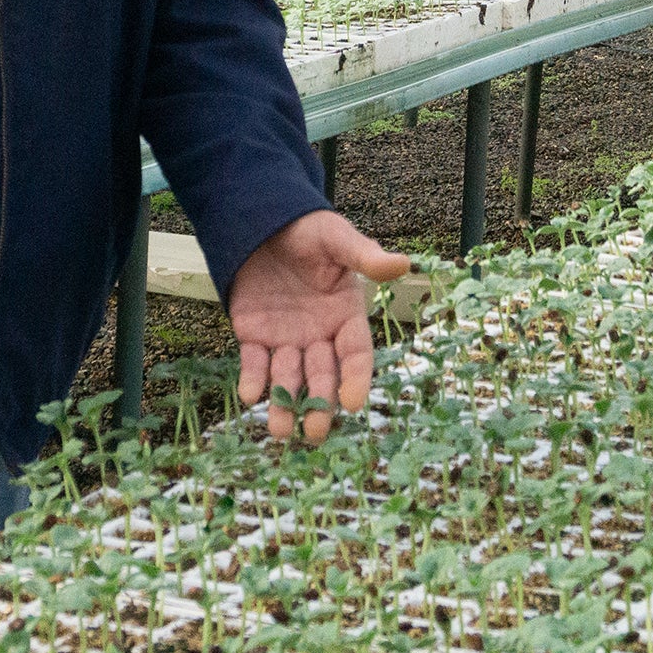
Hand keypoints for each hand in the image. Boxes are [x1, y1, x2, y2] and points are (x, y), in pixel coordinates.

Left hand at [229, 211, 409, 445]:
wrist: (264, 221)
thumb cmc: (309, 230)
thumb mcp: (337, 238)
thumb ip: (364, 255)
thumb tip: (403, 263)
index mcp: (346, 316)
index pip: (355, 354)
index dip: (355, 378)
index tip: (352, 403)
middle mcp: (319, 335)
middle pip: (322, 376)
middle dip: (319, 403)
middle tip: (314, 430)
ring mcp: (287, 338)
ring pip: (288, 378)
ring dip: (284, 403)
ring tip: (280, 430)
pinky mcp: (254, 336)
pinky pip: (255, 363)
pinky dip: (253, 379)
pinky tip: (249, 394)